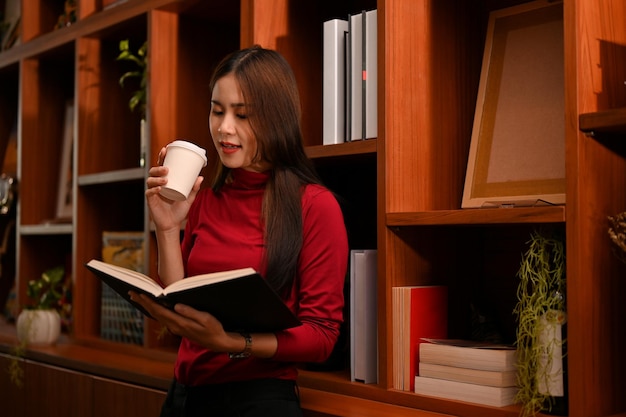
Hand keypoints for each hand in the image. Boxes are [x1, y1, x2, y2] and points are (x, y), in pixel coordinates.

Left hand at [128, 291, 242, 352]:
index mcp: (180, 323)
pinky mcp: (178, 327)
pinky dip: (154, 310)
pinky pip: (162, 318)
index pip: (160, 311)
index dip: (149, 302)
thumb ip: (191, 312)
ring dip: (147, 306)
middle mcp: (174, 326)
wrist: (218, 342)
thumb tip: (176, 305)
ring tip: (138, 297)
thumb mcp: (206, 319)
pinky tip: (152, 306)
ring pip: (157, 316)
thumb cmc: (214, 329)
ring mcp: (176, 328)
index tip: (140, 293)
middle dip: (143, 302)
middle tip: (131, 292)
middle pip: (155, 313)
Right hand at [145, 147, 203, 231]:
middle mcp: (157, 184)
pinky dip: (154, 189)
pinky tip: (160, 189)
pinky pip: (149, 192)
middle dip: (159, 167)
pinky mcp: (150, 200)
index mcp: (166, 180)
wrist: (173, 224)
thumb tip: (201, 177)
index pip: (162, 166)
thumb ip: (194, 188)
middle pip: (154, 171)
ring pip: (150, 180)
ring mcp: (153, 192)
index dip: (162, 157)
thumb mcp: (189, 198)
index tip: (165, 149)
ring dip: (157, 178)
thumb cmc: (179, 210)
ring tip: (166, 179)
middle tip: (167, 168)